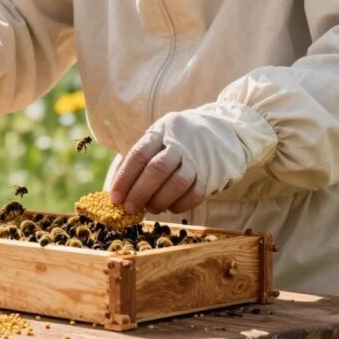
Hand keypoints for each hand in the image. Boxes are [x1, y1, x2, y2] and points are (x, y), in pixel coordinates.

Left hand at [109, 105, 265, 214]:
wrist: (224, 130)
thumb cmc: (180, 139)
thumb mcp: (161, 137)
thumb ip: (143, 159)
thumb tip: (120, 191)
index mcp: (161, 131)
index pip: (139, 155)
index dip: (124, 178)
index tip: (115, 198)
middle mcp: (180, 143)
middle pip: (156, 170)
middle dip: (139, 193)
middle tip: (130, 209)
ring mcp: (198, 158)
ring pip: (176, 184)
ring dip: (159, 201)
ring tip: (150, 209)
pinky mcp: (213, 173)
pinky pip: (195, 194)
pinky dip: (179, 205)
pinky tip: (170, 208)